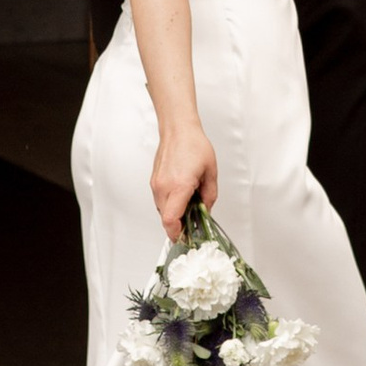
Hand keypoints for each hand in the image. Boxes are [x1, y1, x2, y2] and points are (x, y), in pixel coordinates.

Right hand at [152, 119, 218, 235]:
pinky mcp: (154, 181)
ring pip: (162, 210)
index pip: (170, 220)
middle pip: (166, 219)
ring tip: (189, 201)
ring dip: (174, 213)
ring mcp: (157, 184)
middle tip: (192, 220)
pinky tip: (181, 194)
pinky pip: (160, 200)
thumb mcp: (210, 172)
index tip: (185, 236)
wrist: (178, 129)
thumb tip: (206, 211)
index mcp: (179, 186)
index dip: (177, 233)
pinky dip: (170, 203)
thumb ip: (209, 196)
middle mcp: (164, 187)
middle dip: (179, 224)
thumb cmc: (193, 145)